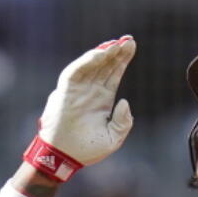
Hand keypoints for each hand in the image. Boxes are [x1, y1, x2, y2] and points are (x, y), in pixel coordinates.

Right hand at [22, 35, 135, 180]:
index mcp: (103, 100)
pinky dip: (86, 62)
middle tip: (128, 39)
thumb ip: (123, 122)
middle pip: (105, 66)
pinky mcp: (65, 91)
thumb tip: (125, 101)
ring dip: (103, 53)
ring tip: (116, 44)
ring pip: (91, 66)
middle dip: (116, 52)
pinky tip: (99, 54)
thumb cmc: (87, 149)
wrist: (64, 157)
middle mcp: (91, 91)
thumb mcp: (113, 138)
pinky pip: (75, 72)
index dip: (123, 60)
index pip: (114, 74)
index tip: (132, 46)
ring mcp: (78, 90)